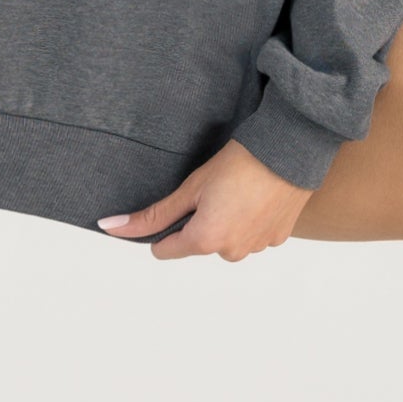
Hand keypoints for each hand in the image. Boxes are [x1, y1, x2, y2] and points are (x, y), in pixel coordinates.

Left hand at [98, 140, 311, 261]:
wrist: (292, 149)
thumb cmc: (239, 162)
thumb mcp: (190, 187)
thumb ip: (152, 215)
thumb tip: (111, 229)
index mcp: (205, 241)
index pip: (165, 250)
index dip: (164, 227)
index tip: (177, 203)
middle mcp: (231, 252)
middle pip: (198, 244)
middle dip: (199, 222)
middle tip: (213, 189)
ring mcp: (257, 247)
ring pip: (227, 240)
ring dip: (226, 222)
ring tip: (237, 190)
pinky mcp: (278, 239)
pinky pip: (252, 235)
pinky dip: (250, 220)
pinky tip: (256, 196)